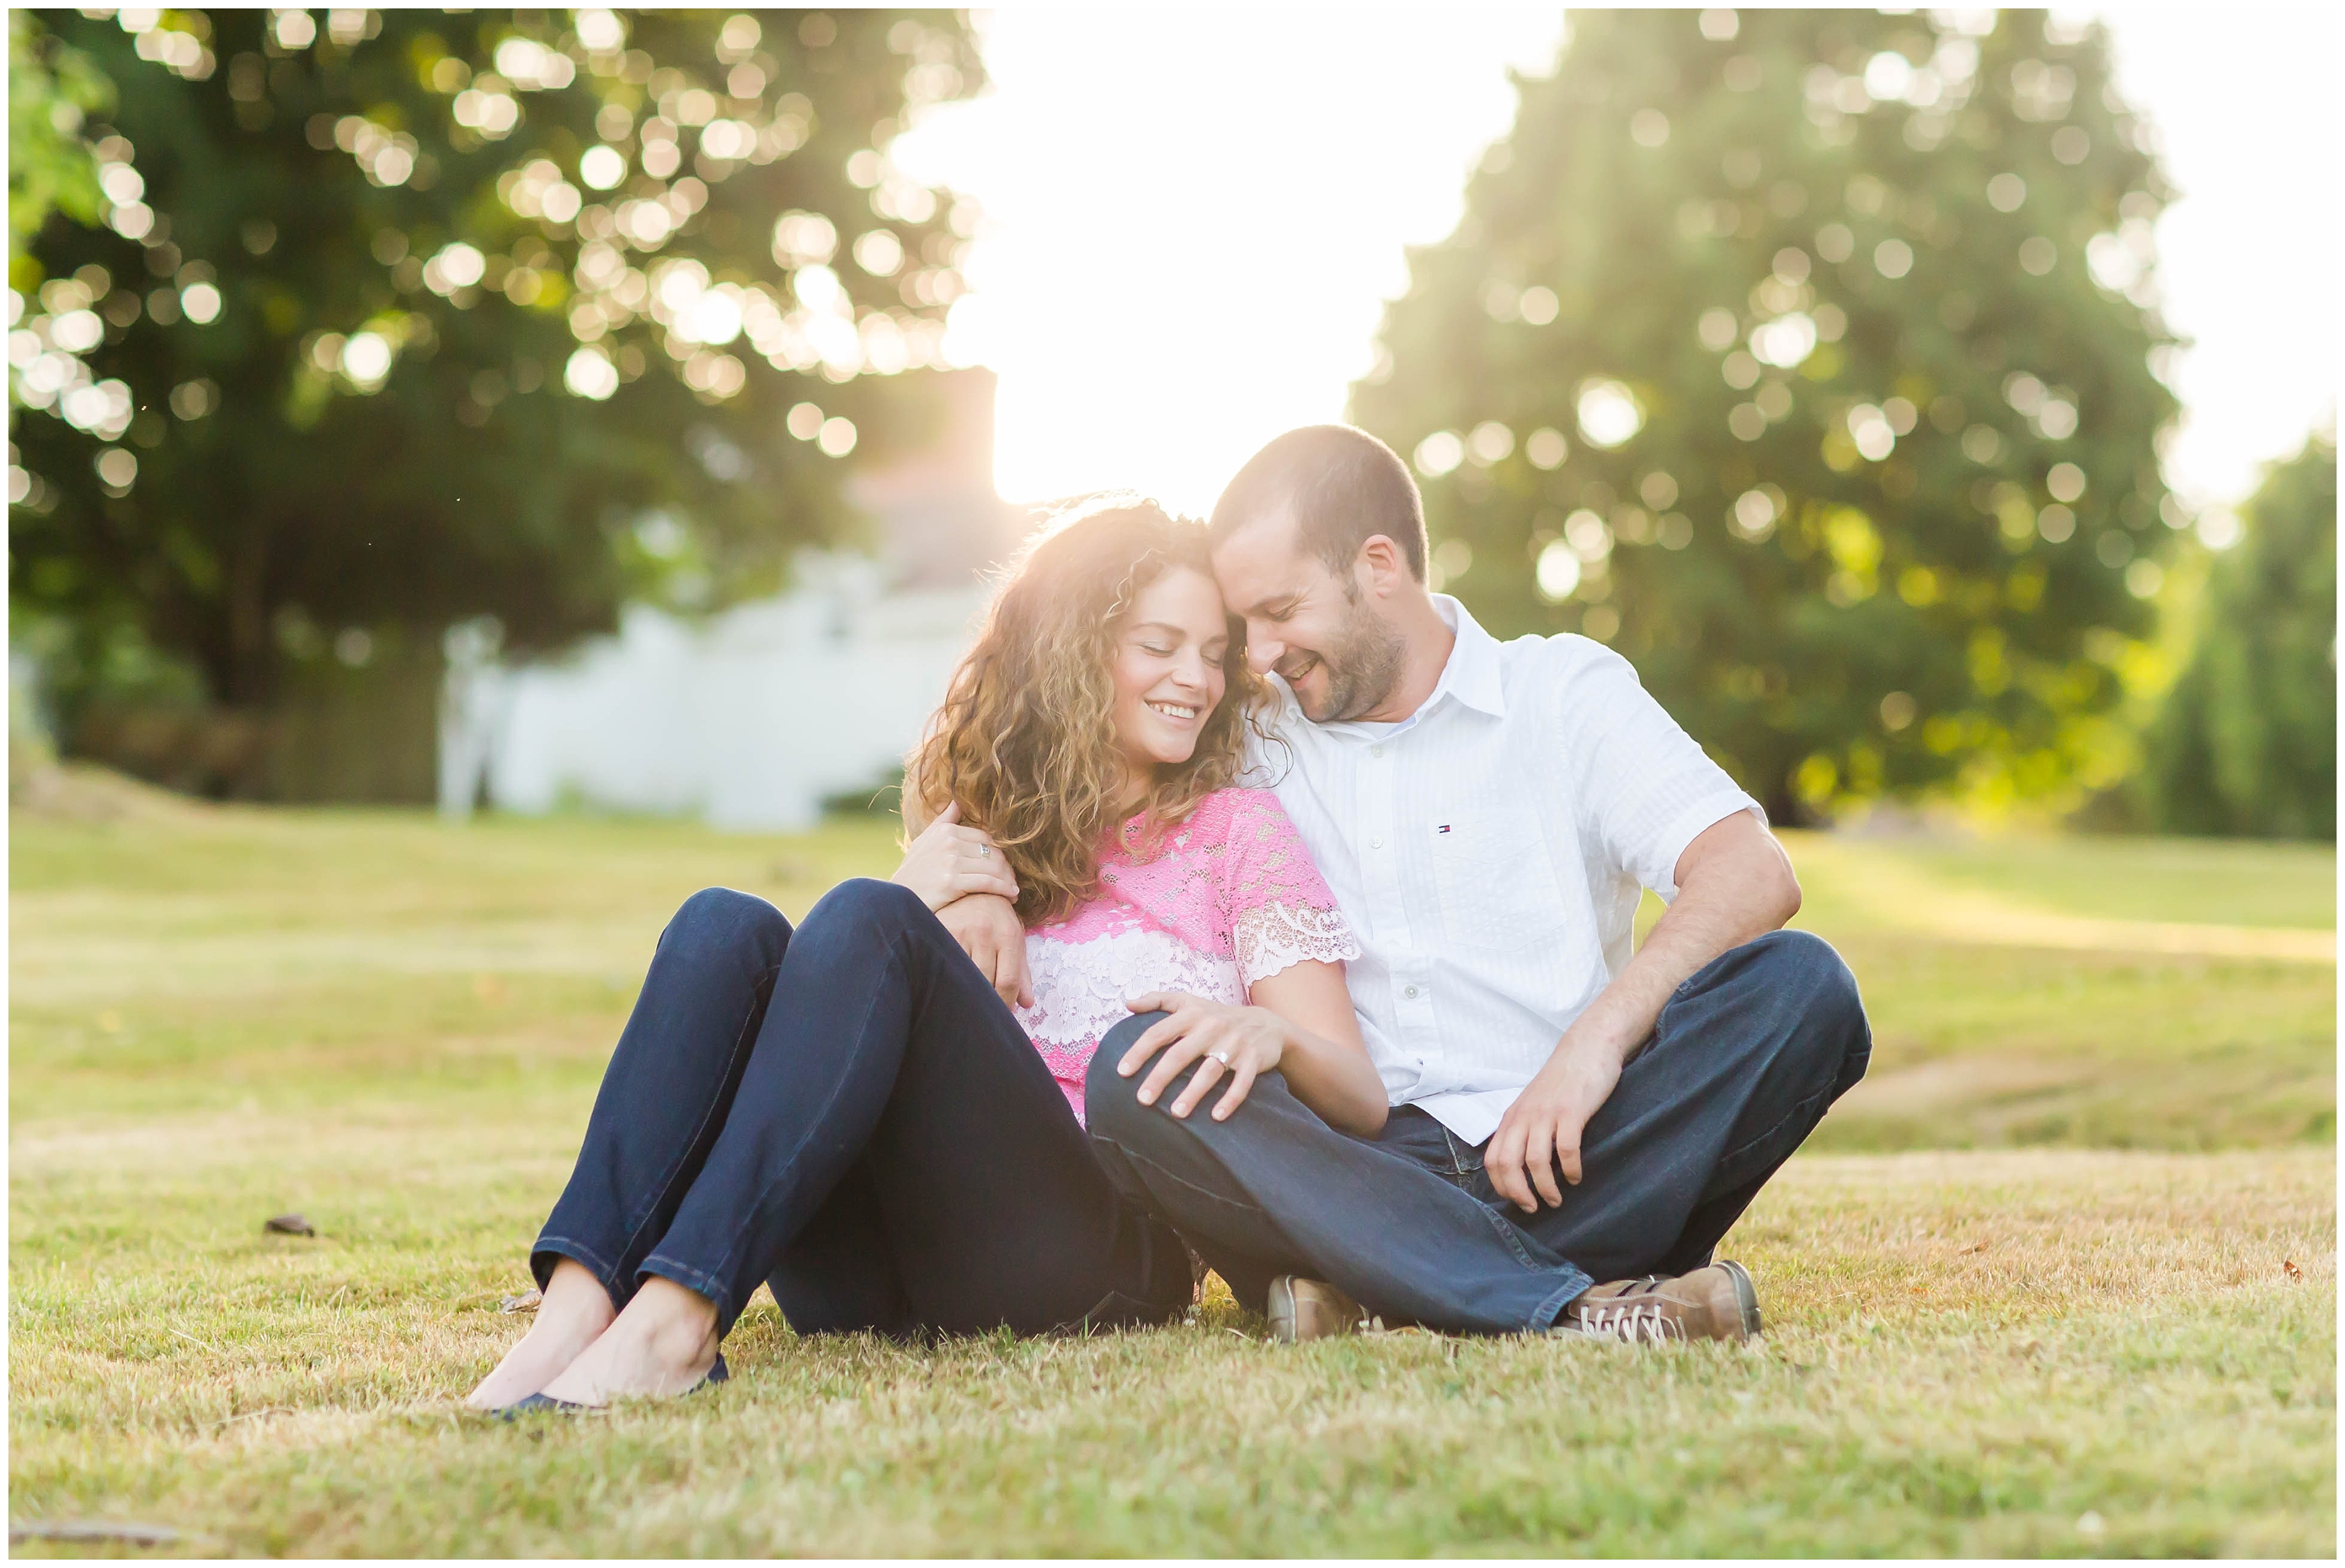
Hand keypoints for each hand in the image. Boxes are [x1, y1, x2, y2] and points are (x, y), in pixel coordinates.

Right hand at [891, 802, 1018, 911]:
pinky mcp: (951, 882)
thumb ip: (944, 821)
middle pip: (993, 851)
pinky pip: (988, 883)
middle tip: (1012, 880)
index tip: (1005, 865)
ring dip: (1008, 880)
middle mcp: (949, 842)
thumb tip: (957, 800)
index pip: (985, 836)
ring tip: (1012, 890)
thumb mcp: (924, 842)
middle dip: (1006, 867)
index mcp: (945, 830)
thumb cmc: (913, 873)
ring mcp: (950, 861)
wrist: (896, 902)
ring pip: (994, 866)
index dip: (999, 851)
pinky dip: (1004, 890)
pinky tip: (1011, 897)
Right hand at [935, 893, 1032, 1007]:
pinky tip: (951, 984)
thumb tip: (1027, 1004)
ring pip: (964, 975)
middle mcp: (986, 933)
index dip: (1005, 1005)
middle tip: (984, 1014)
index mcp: (1009, 937)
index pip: (1008, 981)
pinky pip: (947, 963)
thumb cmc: (997, 919)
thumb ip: (1022, 972)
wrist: (973, 888)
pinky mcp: (942, 929)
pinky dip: (950, 978)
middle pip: (985, 982)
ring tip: (968, 1003)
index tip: (1001, 1016)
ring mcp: (962, 931)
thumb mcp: (1014, 939)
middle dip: (986, 1003)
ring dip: (967, 993)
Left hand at [1117, 992, 1288, 1121]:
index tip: (1122, 1072)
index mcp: (1192, 1014)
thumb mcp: (1189, 1002)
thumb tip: (1127, 1002)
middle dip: (1160, 1077)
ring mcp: (1234, 1043)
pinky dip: (1230, 1099)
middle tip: (1143, 1100)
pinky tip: (1216, 1116)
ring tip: (1176, 1114)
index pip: (1160, 1032)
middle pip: (1181, 1054)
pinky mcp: (1254, 1059)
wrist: (1267, 1023)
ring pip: (1210, 1071)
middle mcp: (1211, 1027)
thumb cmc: (1217, 1016)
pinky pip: (1242, 1083)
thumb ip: (1157, 1000)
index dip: (1139, 1052)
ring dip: (1193, 1093)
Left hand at [1482, 1036, 1624, 1212]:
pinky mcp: (1572, 1111)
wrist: (1587, 1047)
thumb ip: (1524, 1128)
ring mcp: (1547, 1113)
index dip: (1502, 1186)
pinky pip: (1566, 1149)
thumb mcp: (1533, 1104)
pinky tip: (1577, 1177)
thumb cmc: (1562, 1081)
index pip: (1493, 1159)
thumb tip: (1520, 1164)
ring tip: (1557, 1200)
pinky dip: (1571, 1169)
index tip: (1517, 1201)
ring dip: (1545, 1188)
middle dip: (1519, 1193)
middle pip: (1508, 1164)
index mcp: (1512, 1117)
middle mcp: (1524, 1116)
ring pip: (1536, 1161)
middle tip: (1534, 1208)